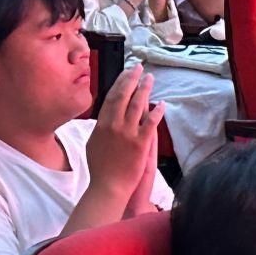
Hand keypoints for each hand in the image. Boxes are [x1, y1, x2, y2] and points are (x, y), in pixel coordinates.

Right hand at [86, 65, 162, 203]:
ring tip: (150, 79)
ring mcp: (128, 133)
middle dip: (132, 78)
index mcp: (102, 123)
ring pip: (138, 105)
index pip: (112, 96)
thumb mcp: (93, 142)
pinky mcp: (141, 143)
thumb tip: (105, 114)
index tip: (126, 72)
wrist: (108, 186)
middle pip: (124, 95)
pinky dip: (157, 111)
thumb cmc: (100, 167)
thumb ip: (100, 126)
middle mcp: (114, 125)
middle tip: (139, 67)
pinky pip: (151, 123)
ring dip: (145, 89)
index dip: (120, 82)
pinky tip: (162, 103)